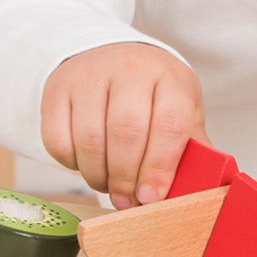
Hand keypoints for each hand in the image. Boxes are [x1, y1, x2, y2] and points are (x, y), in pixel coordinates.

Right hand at [41, 42, 205, 209]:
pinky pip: (58, 141)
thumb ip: (191, 146)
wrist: (109, 56)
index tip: (152, 196)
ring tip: (109, 184)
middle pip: (127, 132)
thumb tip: (199, 187)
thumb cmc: (151, 91)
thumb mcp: (182, 108)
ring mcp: (89, 76)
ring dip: (99, 176)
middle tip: (128, 200)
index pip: (170, 124)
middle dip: (127, 177)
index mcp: (168, 76)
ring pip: (90, 140)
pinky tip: (87, 163)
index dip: (161, 167)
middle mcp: (129, 69)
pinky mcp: (57, 89)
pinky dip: (72, 164)